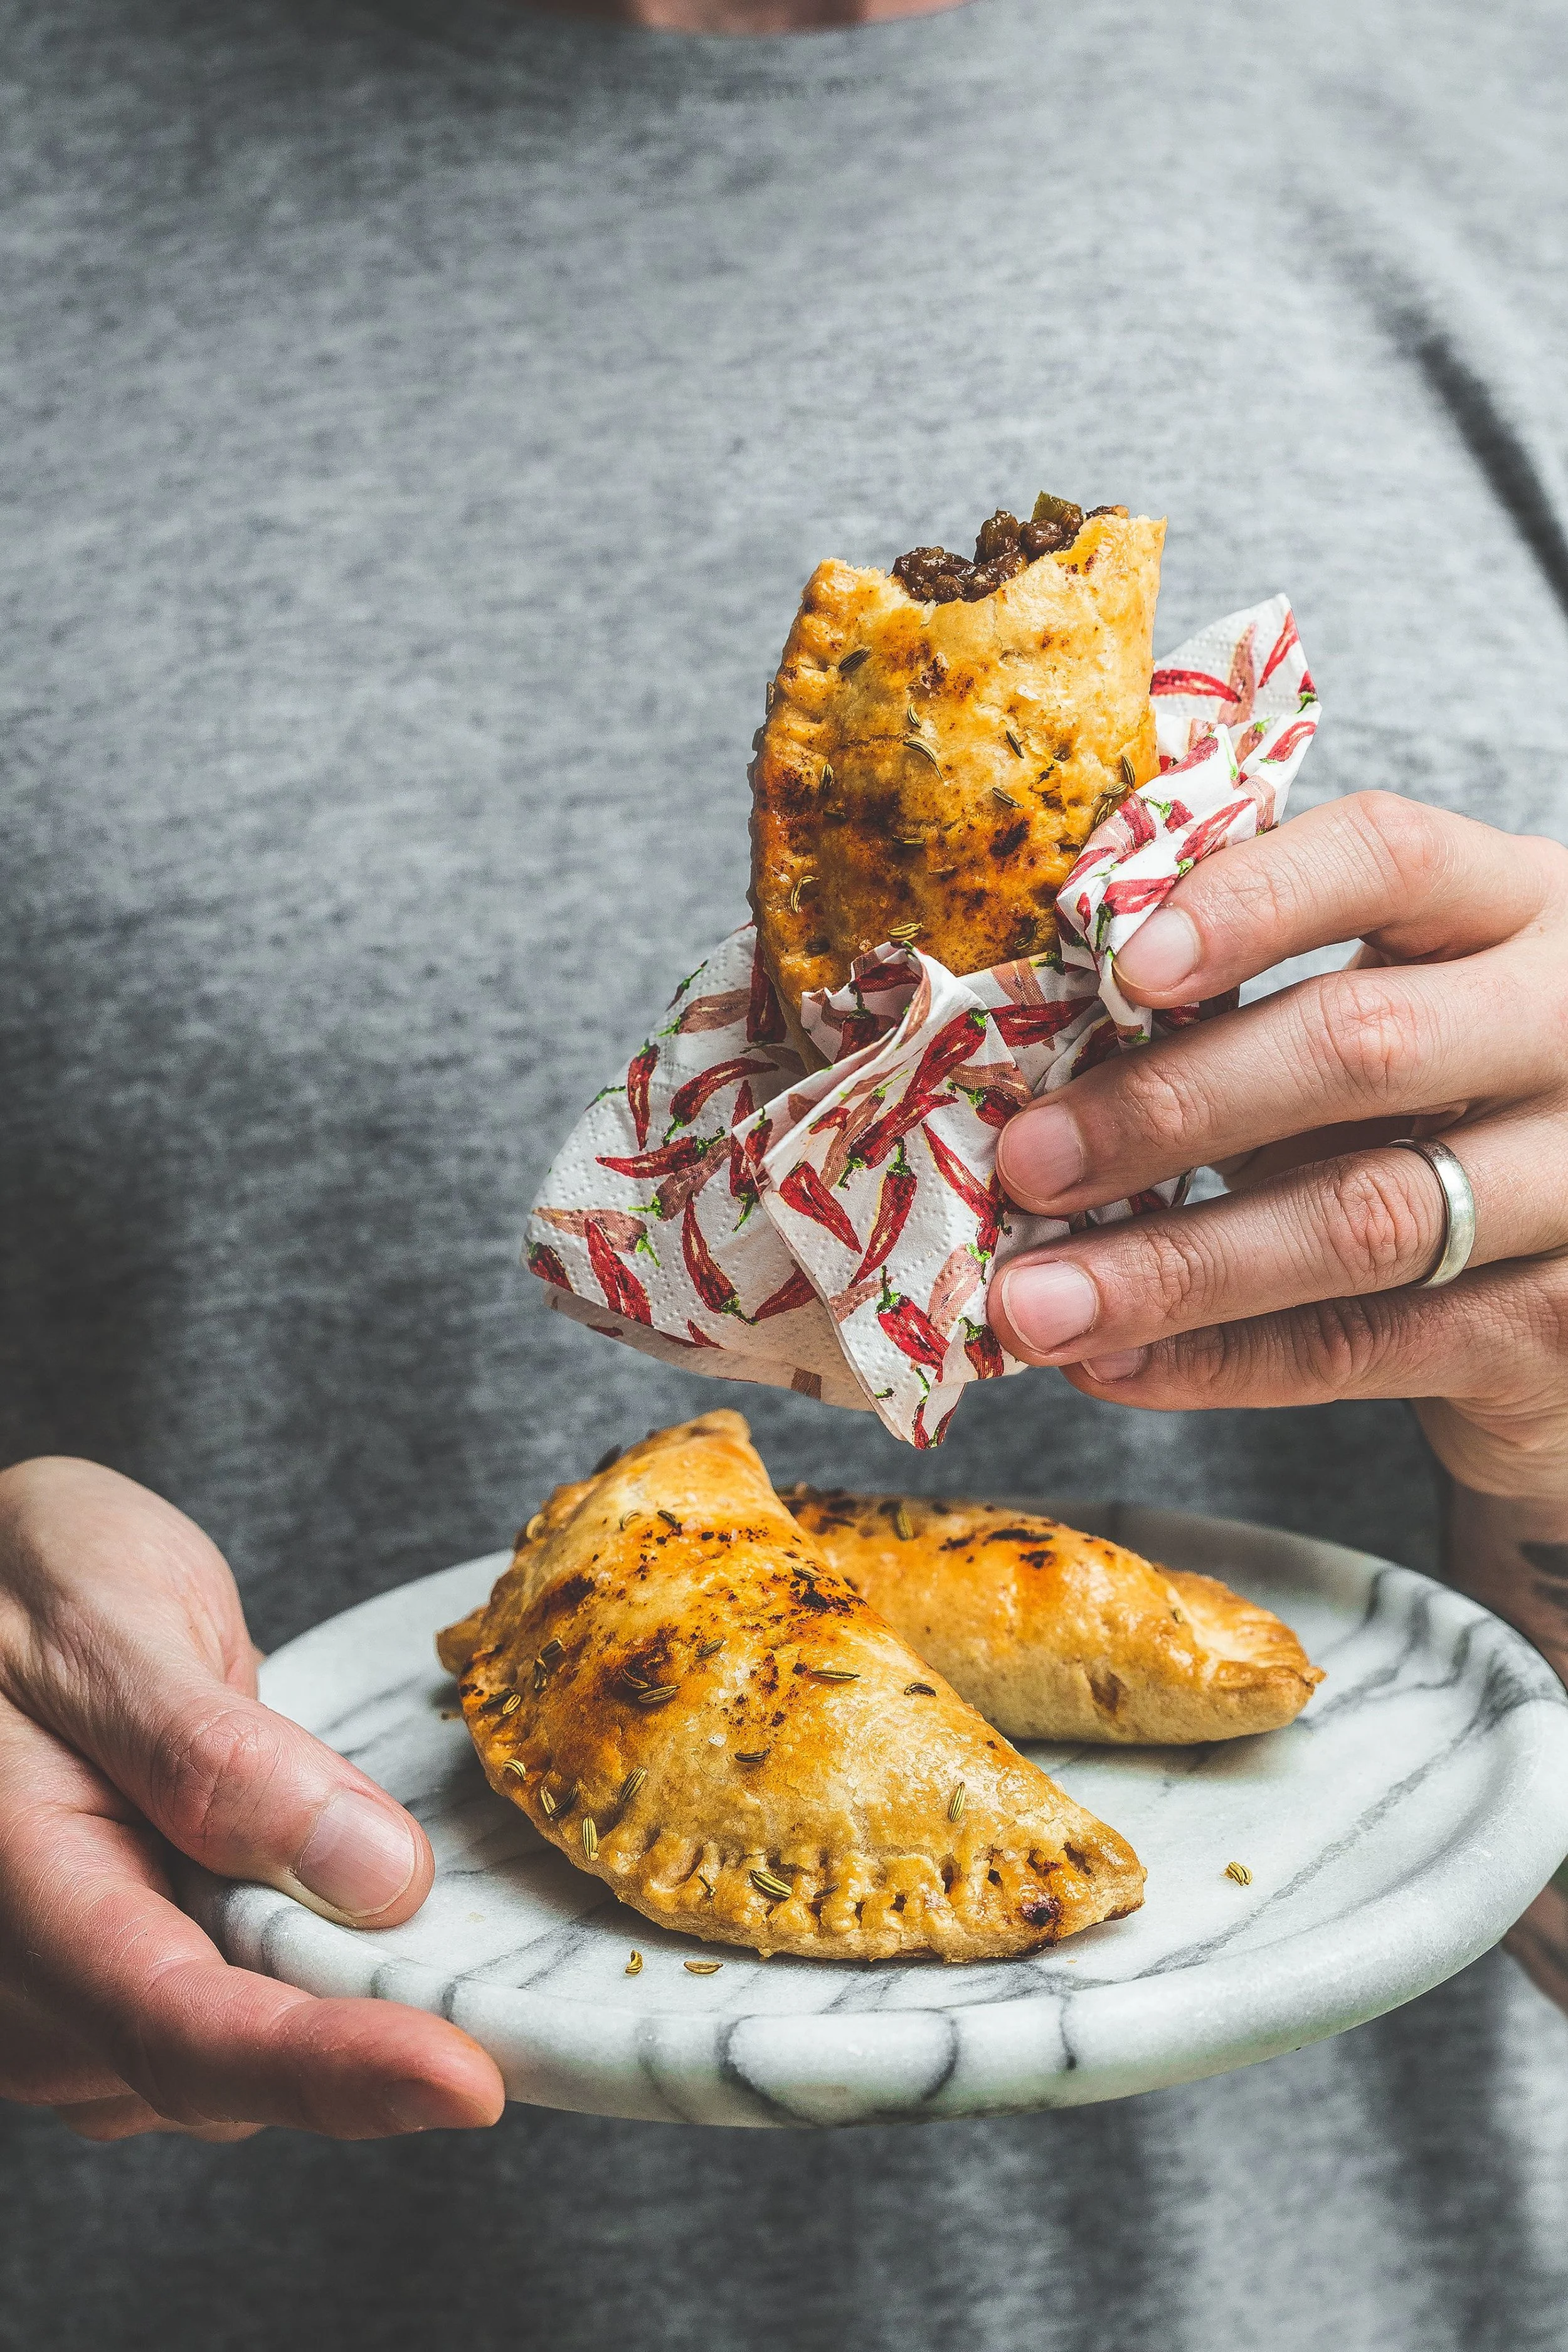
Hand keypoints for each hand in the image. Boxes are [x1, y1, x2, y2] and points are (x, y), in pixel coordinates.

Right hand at [0, 1457, 504, 2141]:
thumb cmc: (22, 1578)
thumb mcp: (110, 1620)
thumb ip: (217, 1754)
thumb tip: (375, 1878)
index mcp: (9, 1880)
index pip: (180, 2023)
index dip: (331, 2068)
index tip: (470, 2083)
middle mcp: (15, 1985)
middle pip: (214, 2071)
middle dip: (368, 2044)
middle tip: (515, 1996)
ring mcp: (52, 2003)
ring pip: (229, 2064)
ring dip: (342, 2011)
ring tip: (424, 1916)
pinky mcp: (102, 1987)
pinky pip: (228, 2019)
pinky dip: (311, 1983)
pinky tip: (353, 1909)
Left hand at [989, 791, 1567, 1501]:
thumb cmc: (1445, 1109)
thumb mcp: (1394, 1013)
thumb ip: (1260, 1008)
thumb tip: (1045, 1060)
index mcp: (1520, 904)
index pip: (1389, 857)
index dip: (1250, 902)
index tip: (1120, 967)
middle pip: (1363, 1045)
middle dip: (1169, 1108)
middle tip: (1025, 1162)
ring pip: (1362, 1218)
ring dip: (1172, 1265)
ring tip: (1034, 1300)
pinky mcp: (1561, 1326)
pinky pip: (1366, 1344)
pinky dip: (1221, 1360)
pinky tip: (1113, 1366)